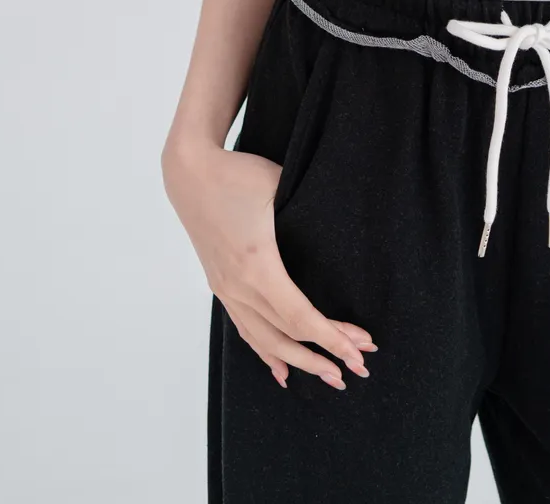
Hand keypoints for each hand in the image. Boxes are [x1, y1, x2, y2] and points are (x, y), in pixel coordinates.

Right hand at [162, 141, 377, 390]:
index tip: (359, 352)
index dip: (332, 339)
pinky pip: (246, 329)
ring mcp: (227, 290)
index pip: (301, 317)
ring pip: (266, 340)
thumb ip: (308, 213)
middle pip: (288, 336)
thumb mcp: (279, 187)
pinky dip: (266, 353)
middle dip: (326, 355)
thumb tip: (341, 228)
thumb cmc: (237, 176)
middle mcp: (240, 287)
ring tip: (329, 376)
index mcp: (258, 266)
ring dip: (299, 362)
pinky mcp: (221, 285)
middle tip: (359, 368)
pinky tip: (281, 370)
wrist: (190, 173)